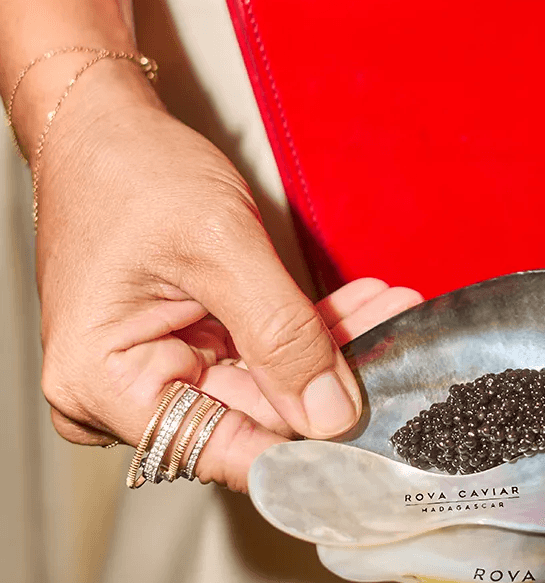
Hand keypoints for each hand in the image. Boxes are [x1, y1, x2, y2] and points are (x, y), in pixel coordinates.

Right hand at [33, 66, 420, 490]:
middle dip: (334, 378)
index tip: (373, 436)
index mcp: (105, 382)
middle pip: (253, 414)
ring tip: (392, 309)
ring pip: (267, 381)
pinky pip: (260, 351)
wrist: (107, 132)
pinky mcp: (188, 345)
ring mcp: (160, 367)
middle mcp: (126, 391)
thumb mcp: (219, 246)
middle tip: (402, 337)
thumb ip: (279, 334)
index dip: (305, 450)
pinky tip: (361, 306)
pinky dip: (307, 329)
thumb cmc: (134, 173)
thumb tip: (328, 415)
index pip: (222, 449)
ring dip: (331, 347)